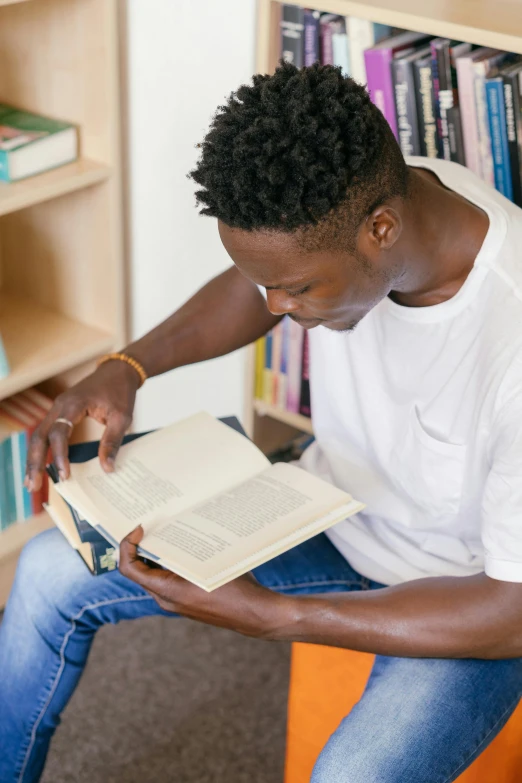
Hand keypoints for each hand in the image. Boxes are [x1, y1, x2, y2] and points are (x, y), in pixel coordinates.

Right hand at [25, 360, 140, 490]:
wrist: (118, 371)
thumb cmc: (120, 391)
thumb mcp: (122, 417)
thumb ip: (112, 441)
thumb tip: (107, 468)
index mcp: (73, 404)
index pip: (59, 432)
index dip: (59, 455)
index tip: (64, 474)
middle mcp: (60, 406)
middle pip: (39, 436)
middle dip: (35, 462)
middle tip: (34, 486)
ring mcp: (58, 409)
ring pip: (38, 436)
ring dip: (34, 459)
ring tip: (32, 483)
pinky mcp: (60, 413)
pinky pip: (46, 433)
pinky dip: (42, 451)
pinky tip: (40, 467)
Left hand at [119, 526, 284, 637]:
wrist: (255, 615)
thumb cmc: (235, 590)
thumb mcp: (207, 564)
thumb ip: (184, 551)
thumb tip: (170, 529)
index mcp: (166, 591)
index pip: (129, 568)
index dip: (128, 545)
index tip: (139, 528)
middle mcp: (166, 598)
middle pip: (140, 569)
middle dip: (142, 545)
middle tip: (151, 524)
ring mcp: (176, 601)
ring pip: (155, 573)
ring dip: (157, 553)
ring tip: (168, 532)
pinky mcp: (187, 600)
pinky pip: (169, 578)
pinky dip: (170, 562)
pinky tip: (186, 547)